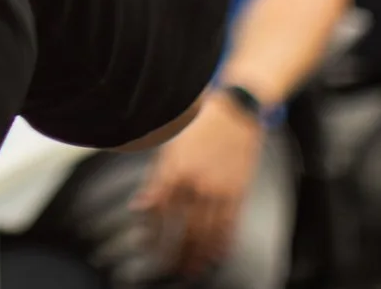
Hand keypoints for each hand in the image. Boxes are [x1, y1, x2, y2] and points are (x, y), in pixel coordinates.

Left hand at [131, 91, 263, 279]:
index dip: (151, 234)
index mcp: (174, 171)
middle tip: (166, 268)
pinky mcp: (238, 193)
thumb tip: (141, 206)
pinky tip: (215, 255)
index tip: (145, 247)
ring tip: (190, 270)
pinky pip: (229, 226)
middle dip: (173, 253)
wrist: (236, 109)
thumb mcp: (168, 146)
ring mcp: (219, 191)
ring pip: (206, 234)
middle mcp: (196, 184)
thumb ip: (155, 180)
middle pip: (182, 230)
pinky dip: (221, 244)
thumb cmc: (198, 123)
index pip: (158, 213)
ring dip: (197, 256)